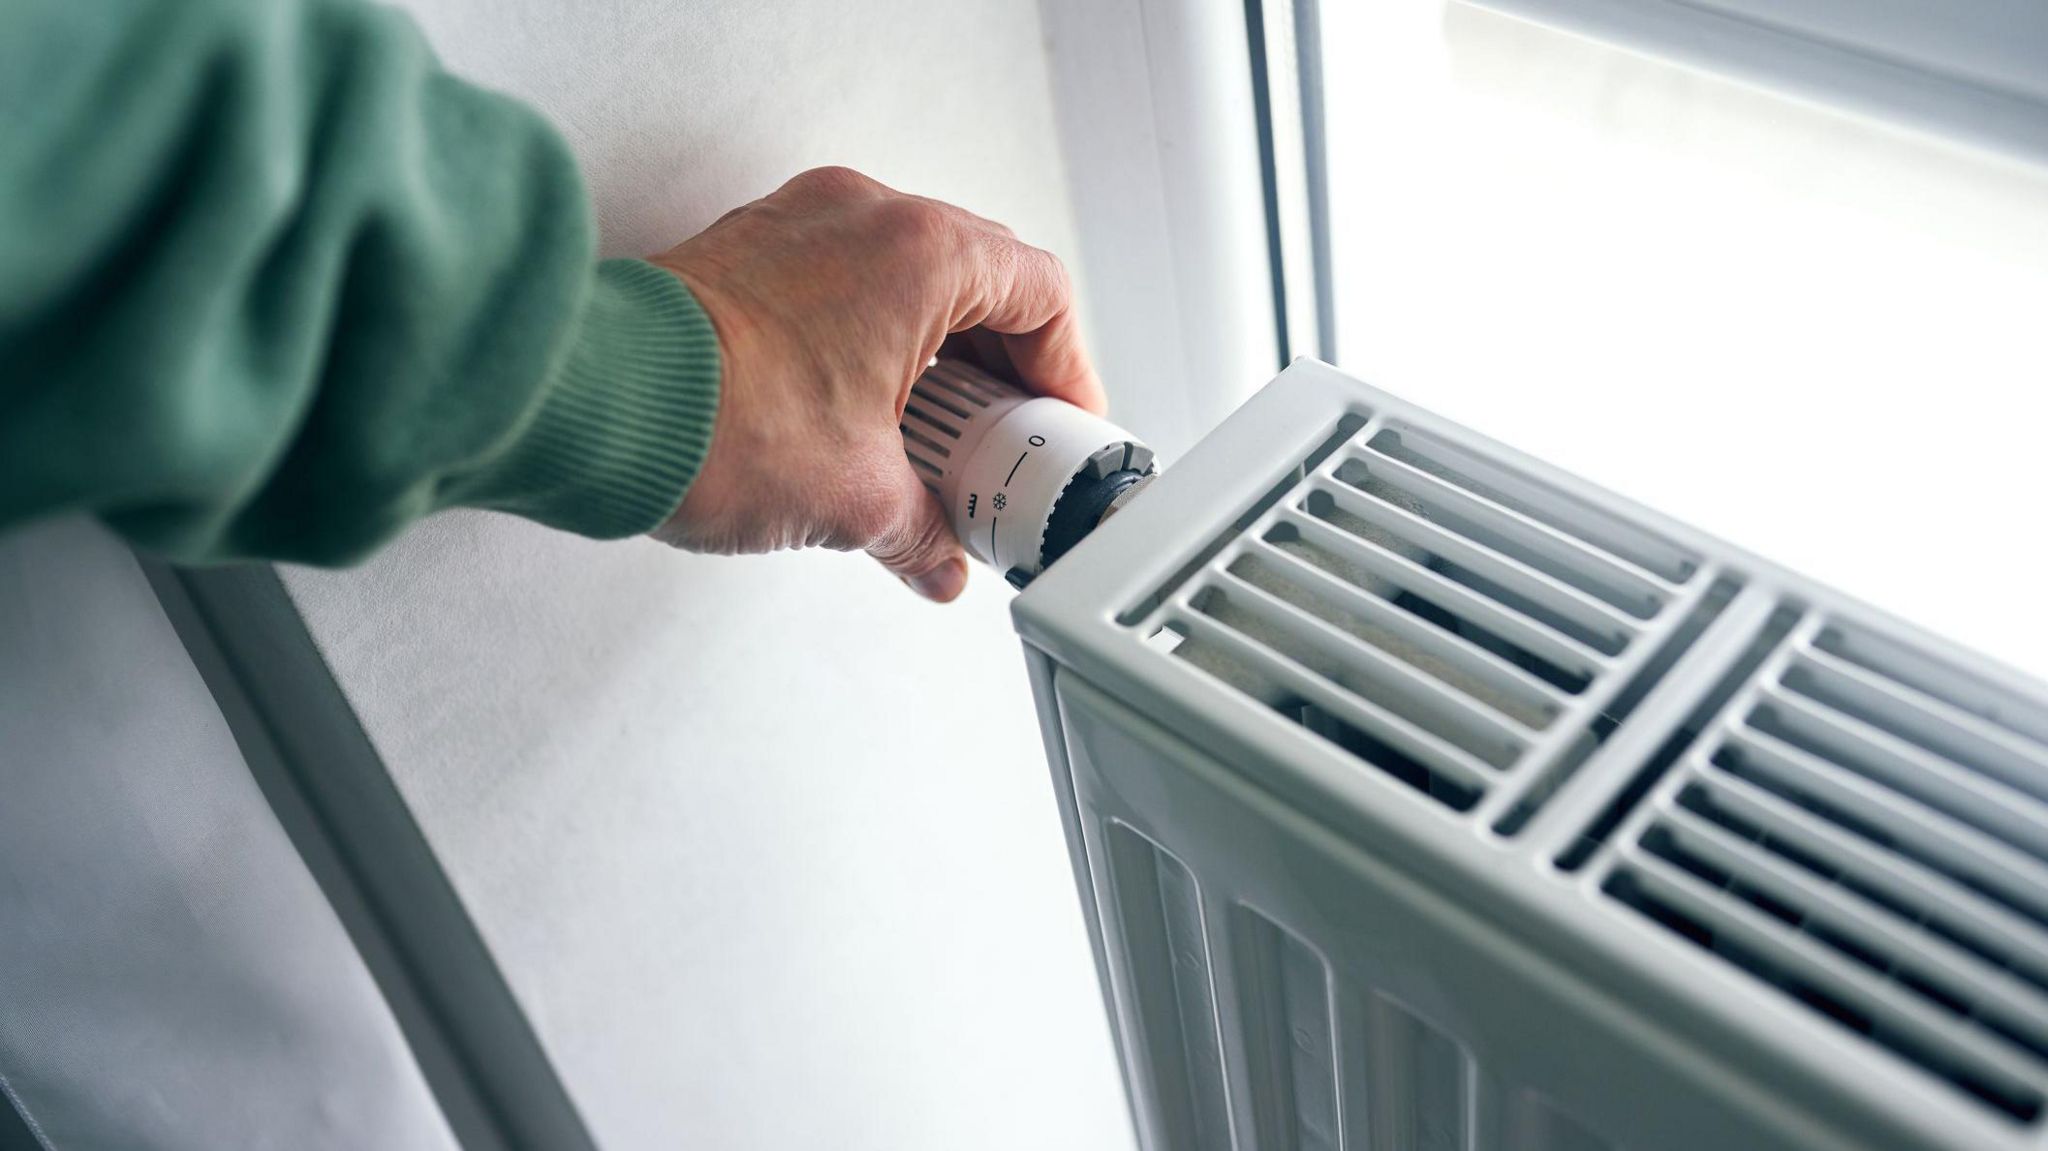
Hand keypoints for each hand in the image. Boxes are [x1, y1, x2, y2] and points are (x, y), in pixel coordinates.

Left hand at [646, 166, 1103, 601]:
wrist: (588, 402)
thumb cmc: (711, 419)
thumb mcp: (854, 500)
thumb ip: (921, 534)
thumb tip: (937, 559)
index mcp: (919, 254)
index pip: (1041, 293)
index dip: (1067, 371)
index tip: (1060, 425)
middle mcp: (864, 217)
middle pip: (981, 283)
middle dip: (1001, 374)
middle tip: (1000, 444)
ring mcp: (801, 224)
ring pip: (909, 282)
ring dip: (934, 360)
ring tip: (926, 443)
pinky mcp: (750, 250)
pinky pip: (844, 285)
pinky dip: (871, 345)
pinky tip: (858, 418)